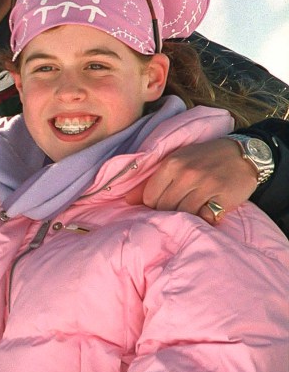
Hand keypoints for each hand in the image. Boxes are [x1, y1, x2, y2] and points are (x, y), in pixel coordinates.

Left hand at [141, 137, 255, 223]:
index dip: (153, 205)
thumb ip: (153, 181)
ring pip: (184, 214)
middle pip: (165, 208)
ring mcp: (206, 185)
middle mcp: (187, 174)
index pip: (150, 197)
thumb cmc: (204, 159)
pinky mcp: (224, 197)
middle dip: (169, 213)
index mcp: (171, 164)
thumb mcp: (176, 162)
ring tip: (193, 210)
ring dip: (187, 216)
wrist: (242, 154)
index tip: (162, 205)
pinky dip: (205, 218)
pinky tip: (207, 210)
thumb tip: (128, 201)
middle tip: (178, 210)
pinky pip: (206, 217)